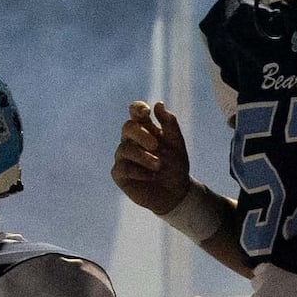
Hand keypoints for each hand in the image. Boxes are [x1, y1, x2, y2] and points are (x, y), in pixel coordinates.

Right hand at [113, 101, 192, 215]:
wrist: (176, 192)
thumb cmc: (175, 165)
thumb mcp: (177, 144)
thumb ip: (169, 124)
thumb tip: (158, 104)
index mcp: (145, 129)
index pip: (135, 112)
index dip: (137, 108)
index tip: (146, 112)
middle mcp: (131, 140)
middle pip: (127, 127)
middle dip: (141, 134)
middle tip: (156, 145)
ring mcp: (123, 156)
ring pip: (125, 148)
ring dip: (144, 156)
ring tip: (159, 166)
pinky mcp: (119, 174)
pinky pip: (123, 168)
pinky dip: (139, 171)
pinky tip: (151, 176)